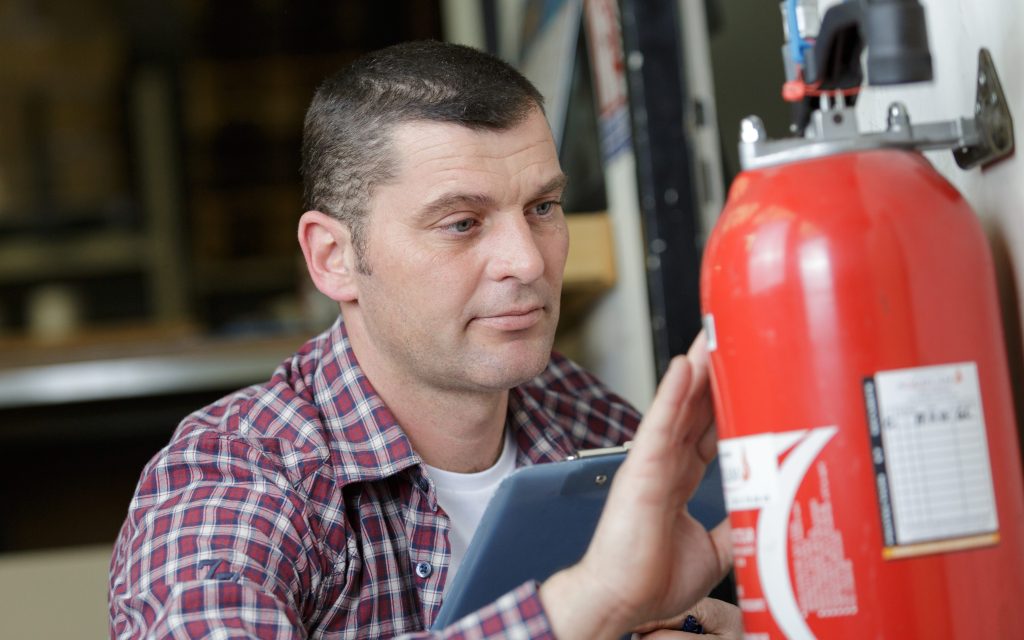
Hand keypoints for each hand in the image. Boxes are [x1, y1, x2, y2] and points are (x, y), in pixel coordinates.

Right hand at [540, 332, 731, 638]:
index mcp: (680, 481)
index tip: (740, 374)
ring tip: (711, 335)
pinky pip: (659, 426)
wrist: (622, 602)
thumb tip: (767, 517)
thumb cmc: (652, 579)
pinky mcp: (641, 472)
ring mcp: (651, 465)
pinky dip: (672, 395)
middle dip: (711, 372)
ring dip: (695, 369)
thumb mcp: (716, 550)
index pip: (706, 430)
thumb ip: (737, 527)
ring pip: (678, 407)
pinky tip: (684, 366)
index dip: (723, 401)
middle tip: (729, 336)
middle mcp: (666, 466)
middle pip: (694, 408)